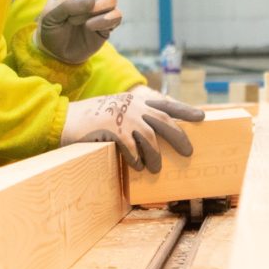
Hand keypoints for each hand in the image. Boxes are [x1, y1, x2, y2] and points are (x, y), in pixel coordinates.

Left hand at [36, 0, 146, 64]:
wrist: (59, 52)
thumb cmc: (51, 28)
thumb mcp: (49, 17)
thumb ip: (67, 6)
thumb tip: (91, 1)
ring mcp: (103, 3)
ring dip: (94, 11)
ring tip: (79, 22)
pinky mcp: (111, 20)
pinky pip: (114, 15)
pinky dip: (101, 23)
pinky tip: (90, 28)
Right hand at [61, 87, 204, 172]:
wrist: (66, 118)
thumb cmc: (92, 118)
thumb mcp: (116, 109)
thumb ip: (135, 115)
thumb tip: (155, 132)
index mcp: (136, 100)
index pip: (166, 103)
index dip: (185, 110)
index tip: (202, 117)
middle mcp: (133, 105)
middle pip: (165, 120)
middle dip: (179, 137)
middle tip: (189, 152)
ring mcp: (123, 116)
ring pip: (150, 138)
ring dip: (155, 156)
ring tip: (155, 168)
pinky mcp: (113, 129)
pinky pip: (132, 148)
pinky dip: (136, 159)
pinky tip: (137, 166)